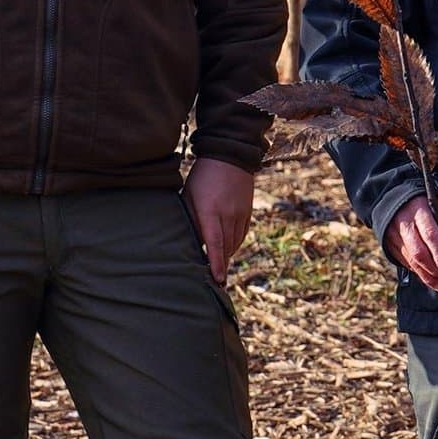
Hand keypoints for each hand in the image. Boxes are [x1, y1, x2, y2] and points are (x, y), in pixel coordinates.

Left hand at [182, 157, 256, 284]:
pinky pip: (242, 234)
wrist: (230, 156)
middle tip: (214, 282)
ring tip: (219, 267)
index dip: (216, 263)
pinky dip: (234, 244)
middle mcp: (228, 215)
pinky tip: (227, 249)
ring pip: (235, 242)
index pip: (214, 243)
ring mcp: (240, 213)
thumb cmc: (203, 176)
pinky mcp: (247, 212)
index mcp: (210, 211)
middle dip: (221, 265)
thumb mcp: (189, 196)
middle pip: (226, 247)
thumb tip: (189, 241)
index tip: (218, 279)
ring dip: (227, 255)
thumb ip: (190, 219)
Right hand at [384, 195, 437, 293]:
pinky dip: (416, 271)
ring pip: (410, 259)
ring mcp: (393, 234)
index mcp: (418, 209)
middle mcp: (403, 222)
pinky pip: (403, 261)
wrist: (402, 199)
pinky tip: (427, 276)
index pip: (430, 234)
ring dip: (425, 274)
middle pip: (418, 251)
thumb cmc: (430, 204)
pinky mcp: (388, 243)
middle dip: (432, 269)